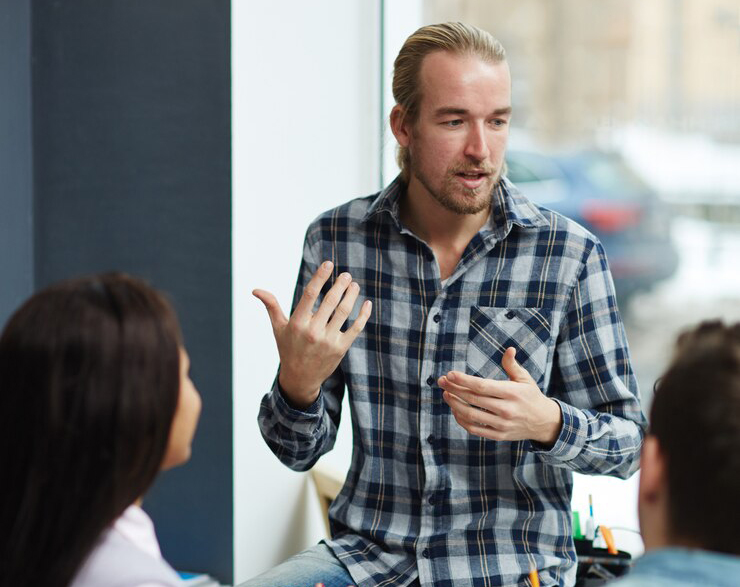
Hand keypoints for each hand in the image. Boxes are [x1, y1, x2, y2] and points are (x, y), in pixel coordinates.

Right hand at [253, 260, 371, 409]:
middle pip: (330, 301)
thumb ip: (271, 306)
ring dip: (351, 296)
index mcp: (297, 323)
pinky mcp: (341, 348)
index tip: (329, 264)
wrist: (300, 379)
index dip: (320, 277)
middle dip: (340, 285)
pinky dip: (363, 315)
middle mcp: (312, 331)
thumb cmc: (288, 349)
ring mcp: (328, 340)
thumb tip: (256, 290)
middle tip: (346, 275)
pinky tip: (366, 303)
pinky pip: (356, 328)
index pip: (309, 294)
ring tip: (354, 285)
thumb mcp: (278, 328)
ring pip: (343, 312)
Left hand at [440, 347, 561, 444]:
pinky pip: (475, 429)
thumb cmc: (531, 395)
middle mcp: (507, 410)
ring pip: (471, 415)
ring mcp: (502, 424)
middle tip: (441, 381)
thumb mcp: (525, 378)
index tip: (450, 374)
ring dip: (454, 404)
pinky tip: (455, 410)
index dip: (463, 380)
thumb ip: (512, 365)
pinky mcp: (499, 436)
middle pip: (473, 399)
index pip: (482, 386)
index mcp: (512, 393)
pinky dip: (462, 420)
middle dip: (454, 389)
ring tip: (446, 394)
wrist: (544, 423)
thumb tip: (509, 349)